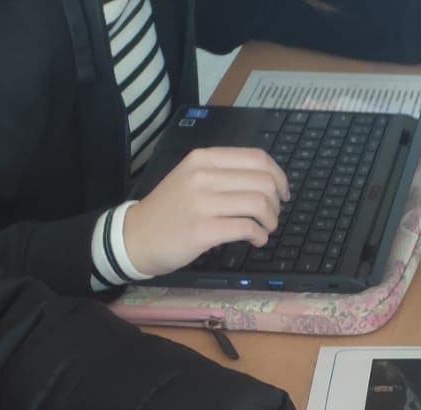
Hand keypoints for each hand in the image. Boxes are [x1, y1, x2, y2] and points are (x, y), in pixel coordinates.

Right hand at [124, 147, 289, 277]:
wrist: (137, 235)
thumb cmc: (170, 209)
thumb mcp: (191, 177)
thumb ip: (224, 173)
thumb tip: (266, 180)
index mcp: (203, 159)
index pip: (256, 157)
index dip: (279, 176)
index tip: (283, 193)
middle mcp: (203, 176)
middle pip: (264, 182)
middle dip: (277, 203)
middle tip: (271, 216)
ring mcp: (202, 202)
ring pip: (259, 204)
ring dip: (271, 221)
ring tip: (265, 229)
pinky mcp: (203, 229)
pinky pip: (248, 228)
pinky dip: (260, 236)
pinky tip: (255, 240)